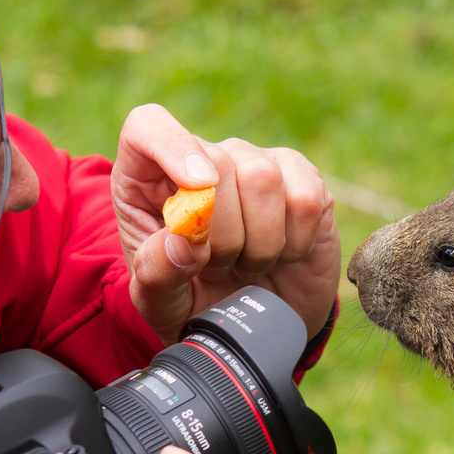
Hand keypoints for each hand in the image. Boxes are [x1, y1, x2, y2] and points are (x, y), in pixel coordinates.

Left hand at [111, 104, 340, 343]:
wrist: (253, 326)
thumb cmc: (195, 303)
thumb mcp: (158, 301)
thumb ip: (157, 273)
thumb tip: (182, 242)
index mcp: (150, 177)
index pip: (149, 126)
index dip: (171, 145)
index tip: (197, 187)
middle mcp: (205, 160)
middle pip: (217, 162)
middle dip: (220, 233)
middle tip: (217, 268)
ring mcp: (257, 165)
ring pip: (263, 179)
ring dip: (258, 243)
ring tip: (247, 266)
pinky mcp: (302, 181)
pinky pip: (305, 199)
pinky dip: (294, 243)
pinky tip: (282, 257)